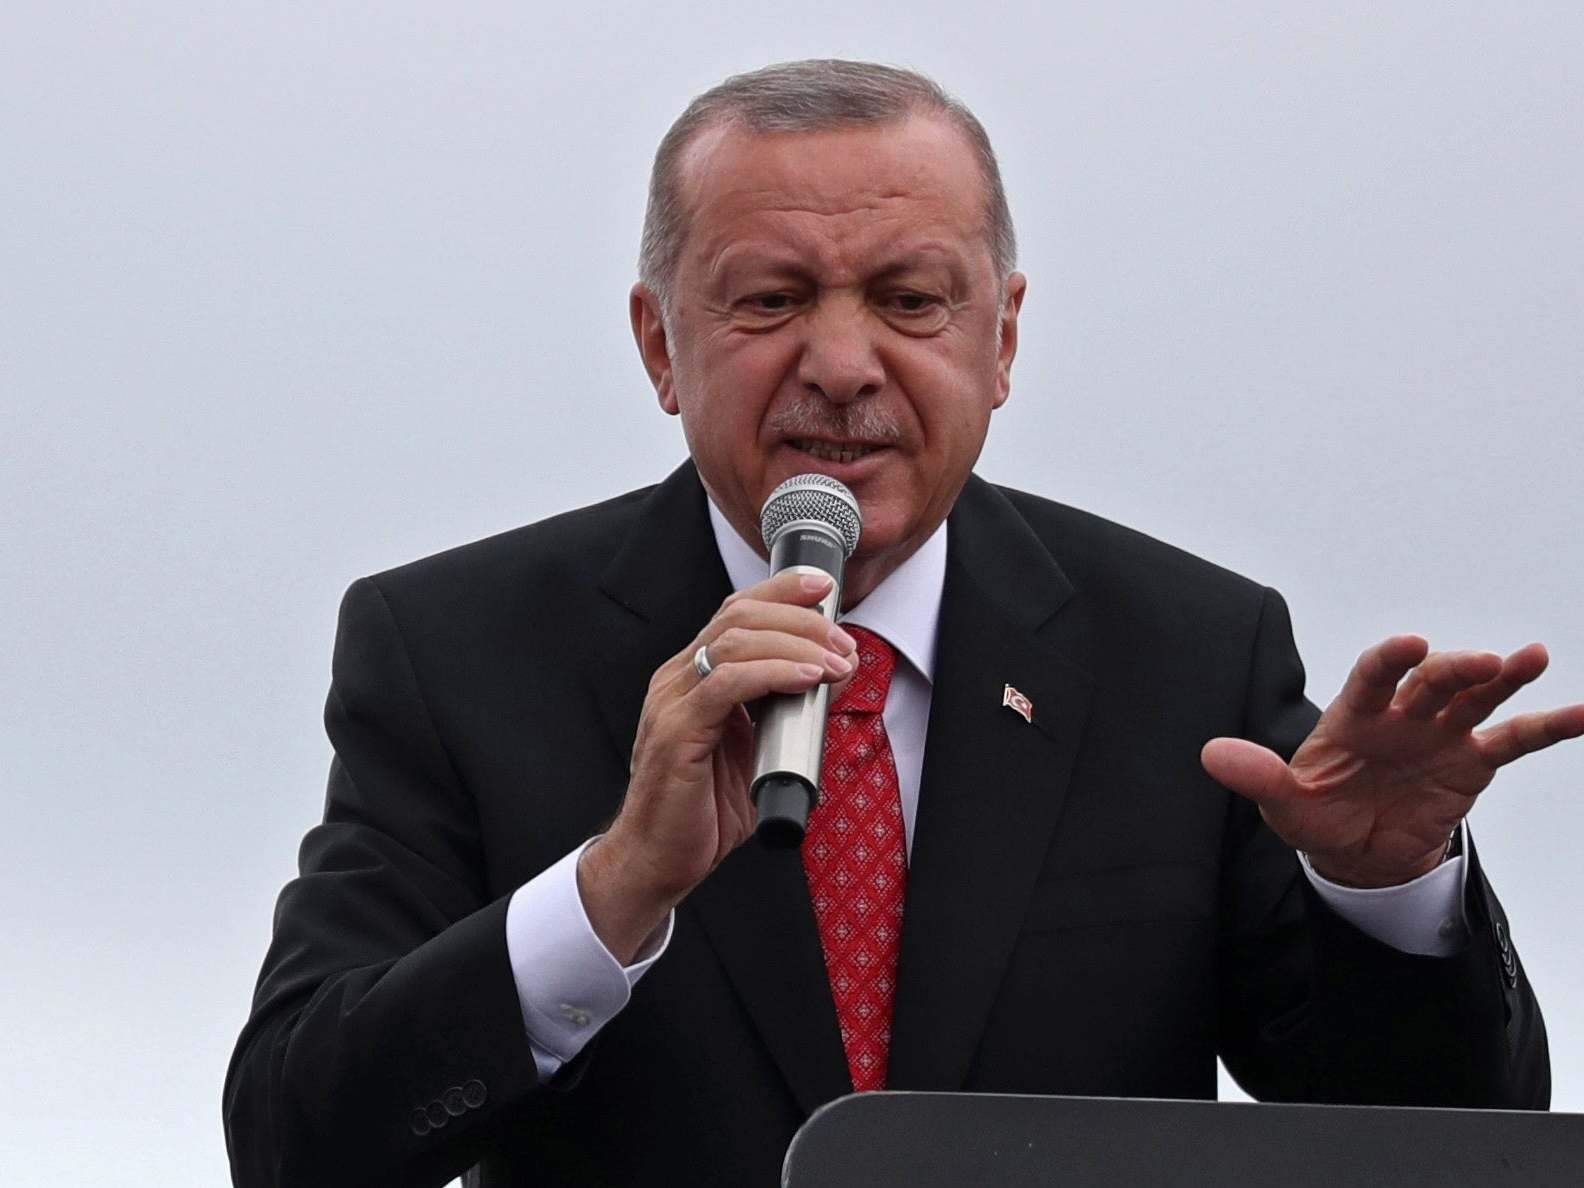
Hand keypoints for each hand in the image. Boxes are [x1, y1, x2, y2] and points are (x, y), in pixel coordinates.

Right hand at [578, 571, 857, 959]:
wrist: (658, 862)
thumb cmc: (703, 811)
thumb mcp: (754, 750)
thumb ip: (783, 713)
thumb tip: (829, 681)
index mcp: (692, 678)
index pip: (733, 612)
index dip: (779, 590)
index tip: (823, 587)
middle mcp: (677, 680)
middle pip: (738, 616)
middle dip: (799, 618)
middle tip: (842, 640)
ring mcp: (672, 703)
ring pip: (734, 642)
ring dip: (796, 645)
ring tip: (836, 662)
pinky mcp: (677, 733)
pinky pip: (727, 685)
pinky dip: (774, 674)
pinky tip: (807, 679)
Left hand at [1202, 636, 1583, 886]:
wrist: (1356, 855)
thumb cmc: (1315, 817)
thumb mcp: (1282, 805)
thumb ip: (1256, 777)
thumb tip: (1210, 754)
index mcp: (1354, 716)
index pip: (1373, 677)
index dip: (1391, 659)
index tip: (1411, 644)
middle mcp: (1401, 715)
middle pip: (1432, 682)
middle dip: (1455, 669)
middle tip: (1482, 663)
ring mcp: (1440, 735)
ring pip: (1476, 698)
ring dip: (1503, 677)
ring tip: (1531, 658)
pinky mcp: (1472, 763)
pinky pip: (1515, 740)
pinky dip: (1549, 725)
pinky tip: (1583, 713)